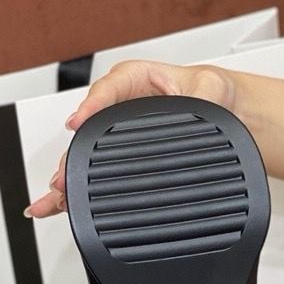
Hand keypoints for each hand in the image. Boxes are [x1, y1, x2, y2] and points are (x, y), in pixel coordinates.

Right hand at [25, 60, 237, 216]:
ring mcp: (117, 133)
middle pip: (88, 130)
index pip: (106, 90)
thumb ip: (203, 97)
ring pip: (85, 154)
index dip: (90, 107)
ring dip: (69, 176)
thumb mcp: (211, 88)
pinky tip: (55, 203)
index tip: (79, 122)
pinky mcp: (119, 156)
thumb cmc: (213, 93)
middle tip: (64, 174)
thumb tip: (198, 109)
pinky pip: (92, 171)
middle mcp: (120, 106)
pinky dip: (74, 189)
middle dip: (73, 154)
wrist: (228, 113)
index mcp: (136, 79)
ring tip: (58, 195)